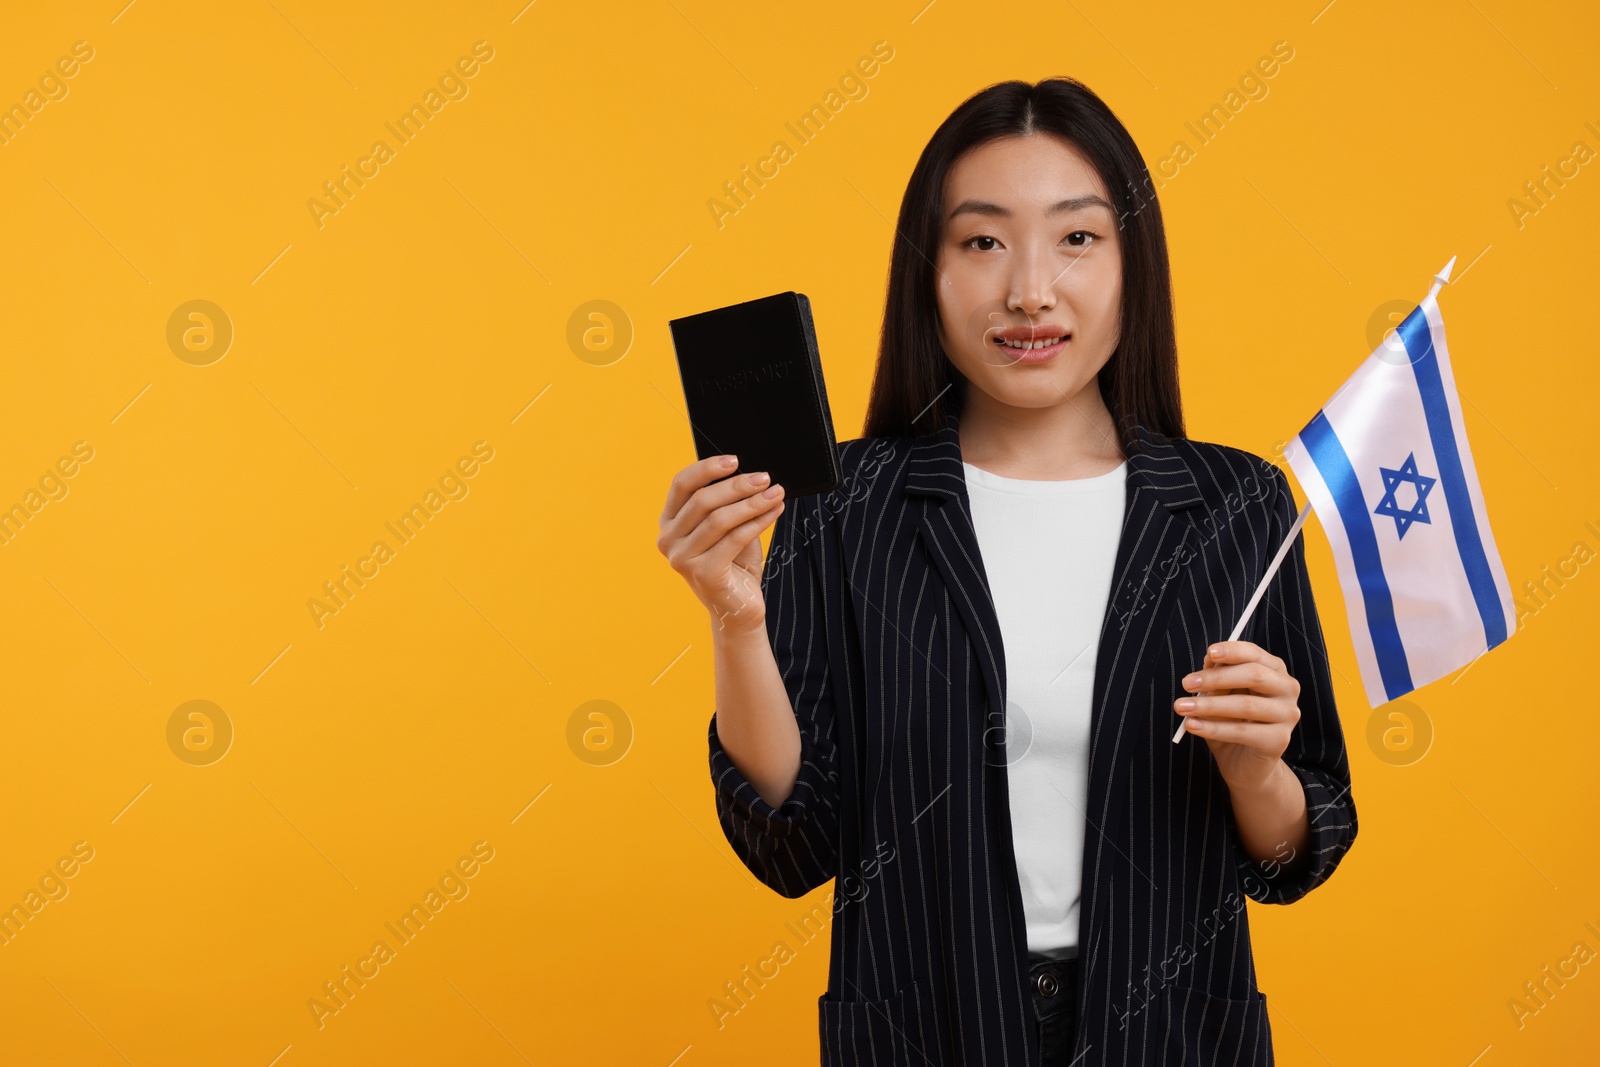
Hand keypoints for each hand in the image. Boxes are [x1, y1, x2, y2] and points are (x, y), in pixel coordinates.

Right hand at [656, 455, 784, 635]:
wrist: (739, 608)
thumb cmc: (734, 563)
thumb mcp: (728, 526)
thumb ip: (728, 502)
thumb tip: (751, 474)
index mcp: (669, 522)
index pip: (681, 484)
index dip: (707, 468)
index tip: (735, 460)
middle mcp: (668, 540)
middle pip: (702, 500)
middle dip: (738, 485)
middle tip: (765, 478)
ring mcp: (682, 559)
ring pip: (719, 519)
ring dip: (752, 503)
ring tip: (776, 493)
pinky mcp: (703, 574)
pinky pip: (734, 539)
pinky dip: (758, 522)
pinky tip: (774, 512)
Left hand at [1173, 640, 1300, 791]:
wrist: (1244, 763)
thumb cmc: (1232, 721)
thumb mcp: (1220, 695)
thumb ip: (1217, 677)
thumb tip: (1210, 659)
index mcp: (1274, 671)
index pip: (1255, 654)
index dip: (1233, 651)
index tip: (1209, 653)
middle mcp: (1287, 689)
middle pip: (1254, 675)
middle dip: (1216, 678)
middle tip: (1186, 683)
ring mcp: (1288, 715)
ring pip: (1246, 705)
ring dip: (1209, 705)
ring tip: (1182, 707)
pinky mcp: (1279, 740)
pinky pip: (1242, 732)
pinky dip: (1213, 728)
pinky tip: (1192, 725)